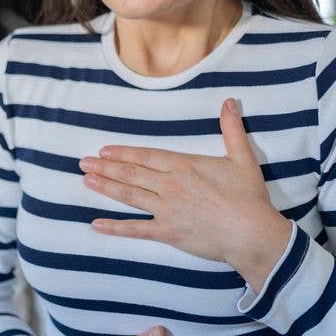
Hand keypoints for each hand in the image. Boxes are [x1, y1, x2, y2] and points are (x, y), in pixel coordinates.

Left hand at [78, 98, 292, 292]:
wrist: (251, 233)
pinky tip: (97, 224)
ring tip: (86, 181)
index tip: (104, 150)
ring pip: (129, 196)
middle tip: (84, 163)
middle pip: (132, 174)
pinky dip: (115, 227)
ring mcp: (166, 210)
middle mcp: (170, 185)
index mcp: (184, 166)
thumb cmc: (248, 196)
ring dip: (106, 188)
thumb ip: (232, 129)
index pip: (146, 156)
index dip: (123, 153)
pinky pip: (136, 230)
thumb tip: (228, 102)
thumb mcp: (242, 158)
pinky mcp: (168, 232)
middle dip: (106, 167)